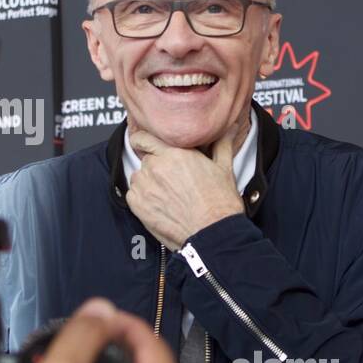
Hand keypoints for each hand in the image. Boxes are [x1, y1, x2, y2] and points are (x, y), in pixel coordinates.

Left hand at [126, 127, 244, 249]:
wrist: (213, 234)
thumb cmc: (220, 204)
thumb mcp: (224, 168)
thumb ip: (221, 144)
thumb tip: (229, 128)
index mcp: (175, 153)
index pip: (145, 138)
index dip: (144, 141)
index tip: (145, 145)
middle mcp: (156, 167)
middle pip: (146, 159)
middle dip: (156, 166)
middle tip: (172, 179)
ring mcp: (144, 187)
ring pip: (139, 177)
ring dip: (148, 182)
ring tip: (168, 194)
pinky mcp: (137, 205)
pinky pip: (133, 194)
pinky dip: (142, 198)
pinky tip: (160, 205)